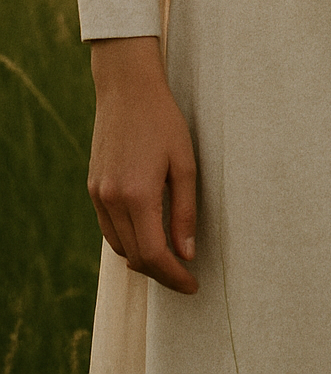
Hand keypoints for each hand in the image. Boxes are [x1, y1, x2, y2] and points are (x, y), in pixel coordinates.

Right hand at [88, 36, 198, 293]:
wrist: (127, 89)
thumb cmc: (163, 121)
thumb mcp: (185, 163)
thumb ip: (185, 211)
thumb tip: (187, 253)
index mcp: (138, 195)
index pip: (154, 254)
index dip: (174, 276)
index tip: (192, 284)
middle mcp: (112, 200)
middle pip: (135, 256)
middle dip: (161, 272)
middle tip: (185, 275)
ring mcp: (98, 195)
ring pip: (119, 246)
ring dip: (143, 259)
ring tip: (170, 259)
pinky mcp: (93, 188)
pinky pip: (109, 229)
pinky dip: (128, 240)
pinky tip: (147, 235)